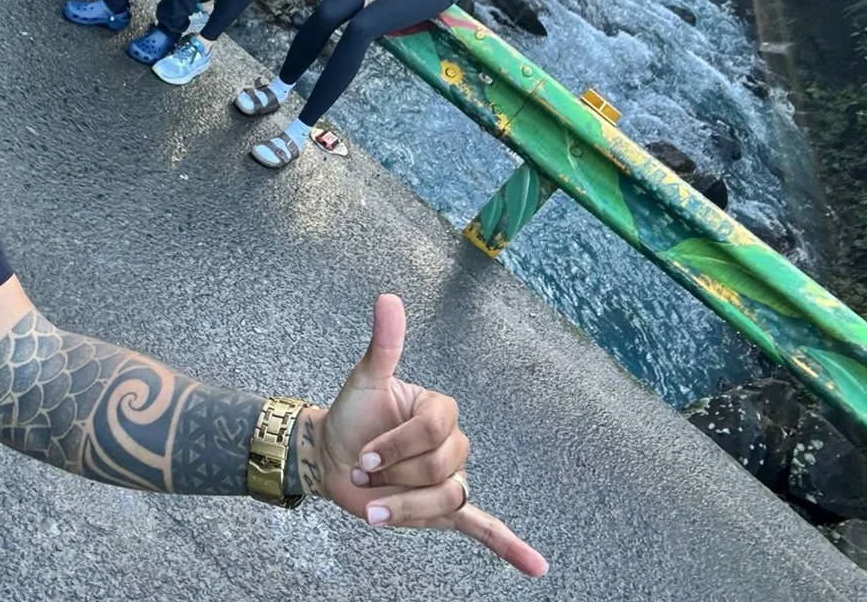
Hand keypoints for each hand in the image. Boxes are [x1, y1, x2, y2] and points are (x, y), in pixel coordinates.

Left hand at [299, 295, 547, 576]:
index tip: (364, 455)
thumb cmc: (351, 416)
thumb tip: (388, 298)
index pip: (436, 431)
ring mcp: (450, 477)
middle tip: (364, 473)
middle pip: (441, 468)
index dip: (398, 446)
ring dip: (406, 509)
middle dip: (395, 476)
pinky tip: (536, 567)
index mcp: (440, 410)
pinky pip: (485, 528)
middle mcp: (453, 444)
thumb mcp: (365, 380)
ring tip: (373, 509)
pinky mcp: (442, 510)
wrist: (330, 458)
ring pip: (448, 498)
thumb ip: (384, 344)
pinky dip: (510, 548)